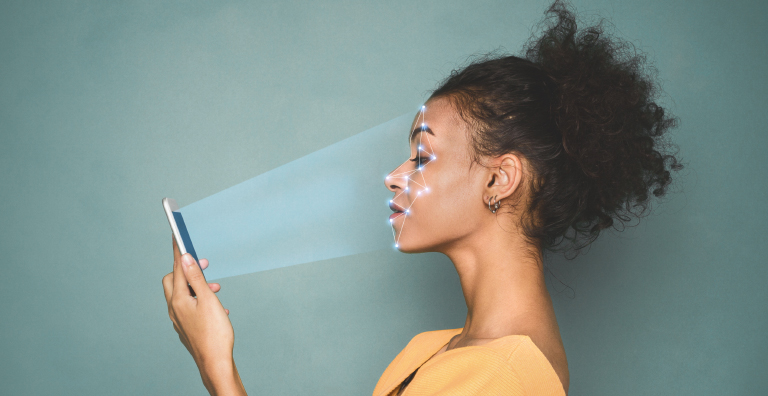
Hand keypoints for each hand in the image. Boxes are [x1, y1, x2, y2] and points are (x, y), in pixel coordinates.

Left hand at [162, 236, 233, 370]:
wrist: (215, 363)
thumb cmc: (214, 334)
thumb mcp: (208, 300)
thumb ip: (196, 278)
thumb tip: (185, 258)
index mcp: (178, 300)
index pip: (176, 268)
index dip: (179, 251)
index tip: (177, 235)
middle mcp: (174, 309)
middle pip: (173, 281)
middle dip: (187, 270)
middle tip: (204, 264)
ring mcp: (179, 320)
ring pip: (182, 295)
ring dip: (196, 286)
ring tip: (215, 288)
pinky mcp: (186, 328)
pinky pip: (188, 307)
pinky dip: (199, 300)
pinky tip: (216, 307)